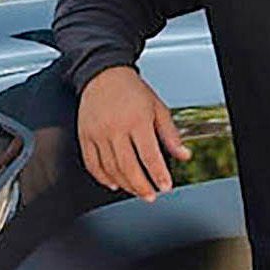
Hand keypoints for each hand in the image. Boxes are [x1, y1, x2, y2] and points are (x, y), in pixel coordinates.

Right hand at [79, 66, 184, 198]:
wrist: (103, 74)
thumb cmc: (131, 90)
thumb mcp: (157, 108)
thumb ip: (170, 134)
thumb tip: (184, 155)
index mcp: (137, 120)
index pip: (149, 155)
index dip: (158, 174)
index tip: (165, 186)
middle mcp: (115, 128)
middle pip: (128, 166)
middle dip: (141, 186)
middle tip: (151, 195)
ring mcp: (98, 133)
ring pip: (110, 168)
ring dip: (125, 184)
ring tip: (136, 191)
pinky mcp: (85, 136)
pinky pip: (92, 163)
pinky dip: (102, 177)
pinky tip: (113, 183)